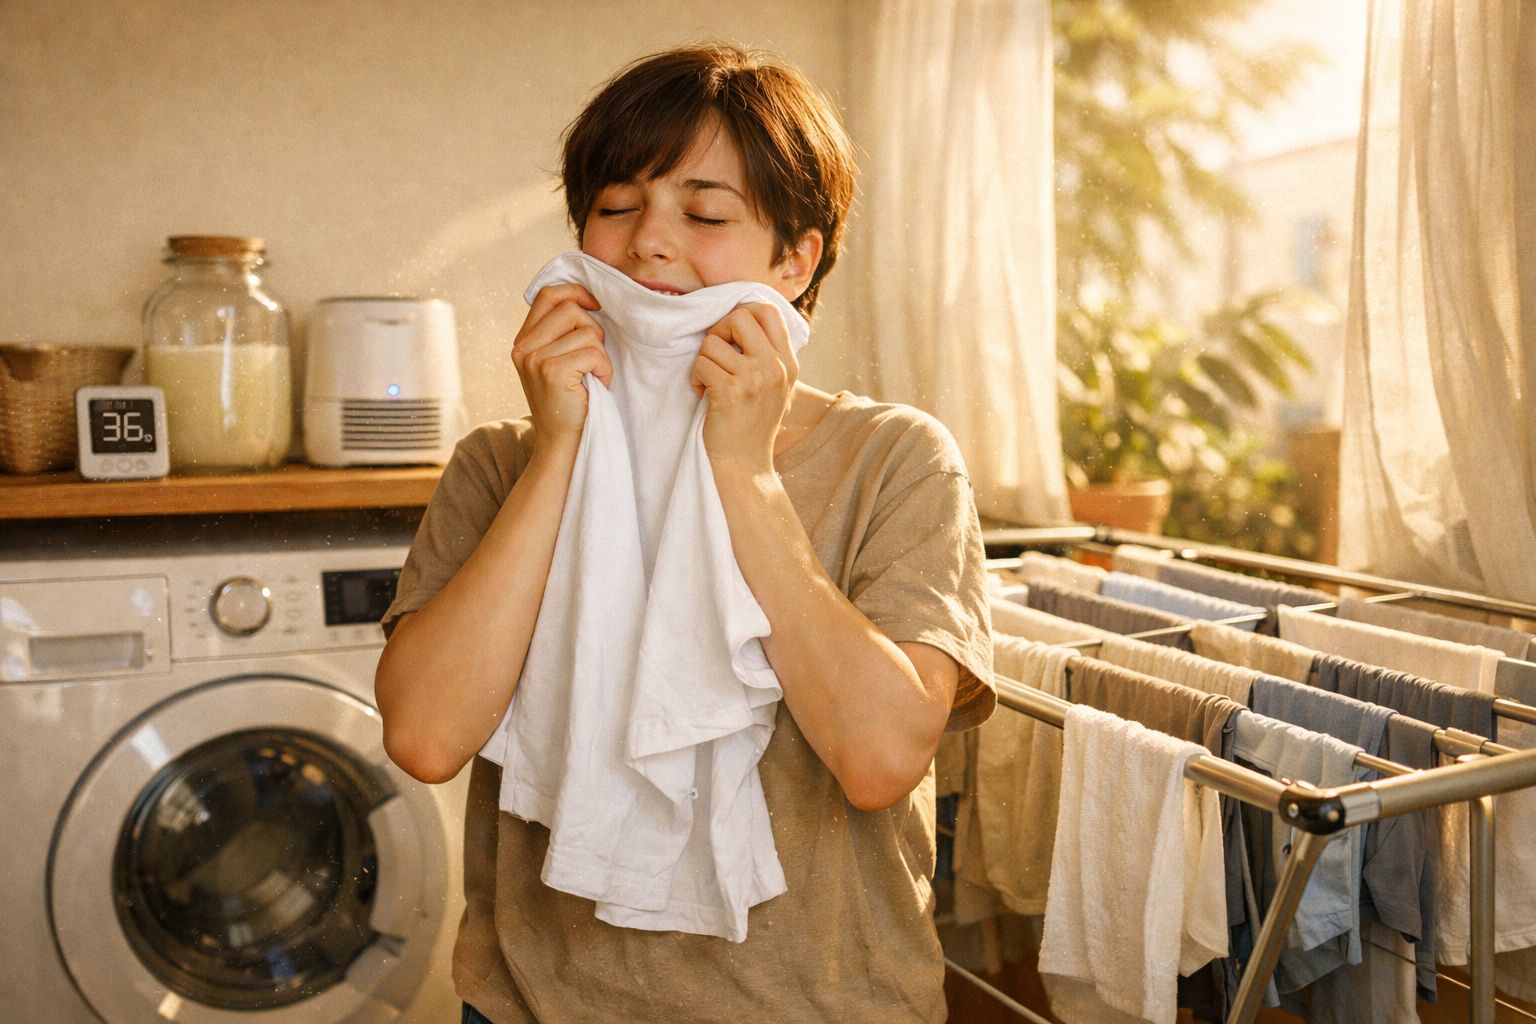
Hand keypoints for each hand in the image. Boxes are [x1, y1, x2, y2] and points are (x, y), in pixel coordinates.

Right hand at [511, 284, 611, 452]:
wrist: (561, 444)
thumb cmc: (570, 403)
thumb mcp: (558, 363)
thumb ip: (563, 334)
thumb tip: (591, 299)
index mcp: (524, 340)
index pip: (548, 295)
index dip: (576, 292)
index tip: (596, 306)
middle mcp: (523, 347)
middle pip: (570, 308)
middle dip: (594, 329)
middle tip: (594, 359)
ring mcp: (534, 359)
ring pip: (586, 331)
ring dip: (601, 354)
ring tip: (593, 376)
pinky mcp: (551, 372)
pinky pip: (593, 352)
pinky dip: (604, 369)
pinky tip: (597, 385)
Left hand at [691, 302, 797, 473]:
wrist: (745, 464)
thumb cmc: (753, 423)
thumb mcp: (776, 387)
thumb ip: (768, 355)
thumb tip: (743, 318)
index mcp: (788, 363)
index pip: (769, 311)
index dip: (743, 313)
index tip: (732, 336)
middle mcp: (775, 368)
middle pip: (740, 317)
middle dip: (719, 330)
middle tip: (716, 354)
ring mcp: (754, 379)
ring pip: (712, 342)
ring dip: (703, 359)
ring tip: (709, 380)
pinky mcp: (730, 393)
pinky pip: (701, 363)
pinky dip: (695, 377)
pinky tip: (702, 392)